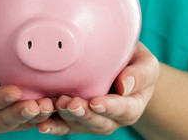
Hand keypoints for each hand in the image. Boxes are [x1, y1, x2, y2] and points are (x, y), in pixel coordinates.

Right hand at [0, 43, 54, 133]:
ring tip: (49, 106)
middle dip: (19, 113)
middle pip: (1, 121)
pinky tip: (57, 106)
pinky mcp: (23, 118)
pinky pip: (34, 121)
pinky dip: (45, 116)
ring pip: (20, 124)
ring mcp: (6, 118)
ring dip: (35, 117)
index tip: (14, 91)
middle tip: (35, 106)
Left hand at [36, 42, 158, 134]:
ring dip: (68, 118)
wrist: (120, 64)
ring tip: (57, 105)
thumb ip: (140, 73)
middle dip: (85, 115)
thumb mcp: (145, 62)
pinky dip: (54, 125)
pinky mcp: (76, 118)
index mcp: (132, 105)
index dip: (111, 108)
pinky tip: (42, 123)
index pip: (124, 110)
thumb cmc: (134, 61)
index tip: (97, 101)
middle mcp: (112, 118)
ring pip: (80, 126)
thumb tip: (124, 86)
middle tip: (73, 104)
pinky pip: (65, 125)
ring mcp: (93, 119)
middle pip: (100, 123)